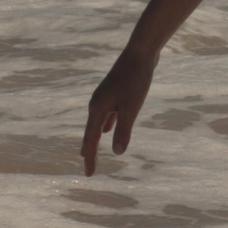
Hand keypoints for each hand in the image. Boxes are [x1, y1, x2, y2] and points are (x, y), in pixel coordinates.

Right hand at [82, 45, 157, 173]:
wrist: (140, 53)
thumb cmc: (136, 80)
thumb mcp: (131, 108)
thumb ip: (123, 130)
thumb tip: (117, 152)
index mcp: (97, 109)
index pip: (91, 140)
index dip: (90, 158)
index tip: (89, 175)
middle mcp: (97, 104)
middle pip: (90, 132)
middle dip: (89, 150)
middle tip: (88, 167)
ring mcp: (105, 97)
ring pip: (98, 123)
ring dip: (95, 138)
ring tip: (92, 150)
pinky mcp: (115, 92)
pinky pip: (107, 114)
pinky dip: (106, 124)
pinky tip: (108, 129)